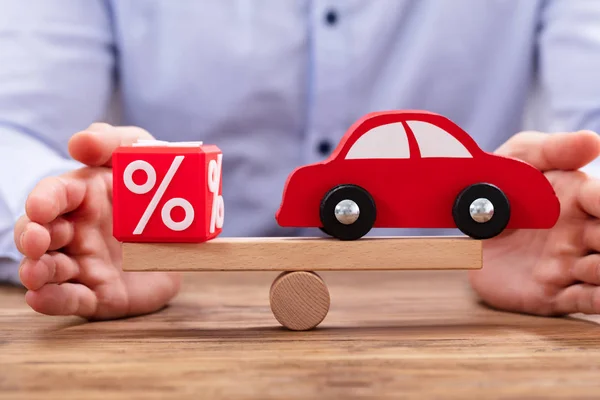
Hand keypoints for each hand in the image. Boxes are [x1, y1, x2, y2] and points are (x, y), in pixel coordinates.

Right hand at [14, 124, 180, 319]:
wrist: (188, 237)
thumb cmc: (156, 189)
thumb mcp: (141, 155)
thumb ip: (113, 142)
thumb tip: (79, 141)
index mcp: (84, 196)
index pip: (55, 194)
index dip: (45, 200)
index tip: (41, 207)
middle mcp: (76, 230)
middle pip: (41, 233)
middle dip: (32, 236)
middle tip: (37, 241)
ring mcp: (84, 263)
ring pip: (50, 268)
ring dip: (37, 270)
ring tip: (35, 273)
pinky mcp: (99, 293)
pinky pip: (73, 299)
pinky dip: (54, 300)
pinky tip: (40, 298)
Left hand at [469, 129, 599, 315]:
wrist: (468, 223)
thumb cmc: (503, 183)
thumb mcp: (520, 157)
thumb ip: (552, 149)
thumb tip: (593, 141)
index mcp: (581, 198)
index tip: (594, 202)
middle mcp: (583, 233)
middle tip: (592, 238)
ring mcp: (570, 264)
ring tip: (589, 266)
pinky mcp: (552, 293)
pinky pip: (584, 301)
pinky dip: (598, 301)